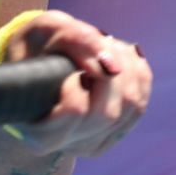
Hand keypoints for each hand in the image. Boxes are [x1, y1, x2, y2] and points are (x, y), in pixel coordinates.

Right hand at [0, 9, 150, 158]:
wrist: (35, 62)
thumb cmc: (35, 47)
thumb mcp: (45, 30)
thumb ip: (76, 42)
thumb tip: (112, 67)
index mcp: (40, 132)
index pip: (75, 109)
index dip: (76, 81)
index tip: (68, 69)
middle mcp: (67, 144)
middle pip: (109, 112)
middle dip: (109, 68)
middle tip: (95, 45)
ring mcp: (93, 143)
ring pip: (131, 106)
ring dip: (126, 67)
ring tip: (106, 48)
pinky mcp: (114, 134)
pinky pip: (140, 102)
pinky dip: (136, 74)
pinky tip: (119, 59)